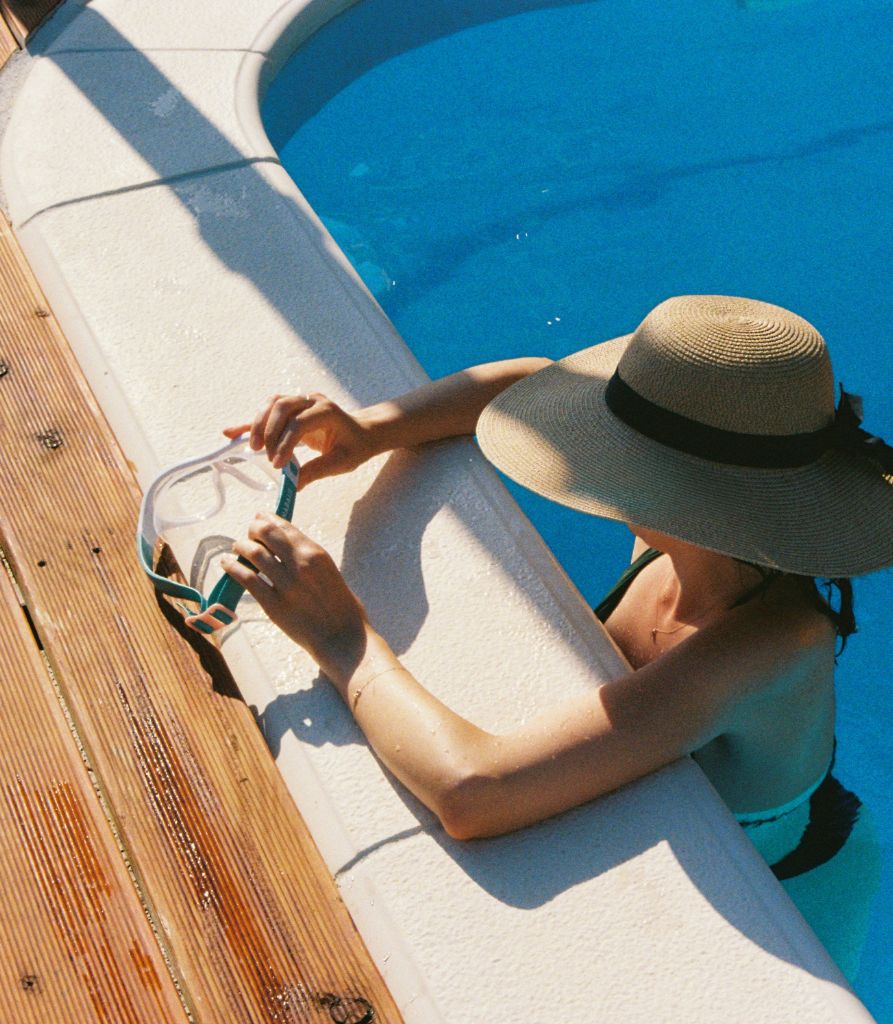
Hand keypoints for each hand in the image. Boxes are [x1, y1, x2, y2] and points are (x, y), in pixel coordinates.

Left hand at [221, 513, 366, 675]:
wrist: (343, 638)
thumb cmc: (342, 607)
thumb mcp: (329, 571)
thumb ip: (309, 558)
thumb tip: (286, 548)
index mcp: (316, 553)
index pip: (284, 526)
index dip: (267, 518)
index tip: (259, 517)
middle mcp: (300, 564)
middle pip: (266, 534)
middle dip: (253, 529)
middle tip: (248, 533)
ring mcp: (286, 585)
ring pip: (253, 554)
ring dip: (241, 547)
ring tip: (237, 548)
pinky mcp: (273, 605)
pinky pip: (247, 579)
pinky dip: (233, 568)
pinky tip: (227, 564)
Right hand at [223, 392, 376, 489]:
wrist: (362, 432)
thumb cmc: (354, 446)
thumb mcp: (341, 462)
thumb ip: (316, 471)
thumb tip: (292, 485)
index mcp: (327, 411)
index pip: (300, 423)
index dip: (285, 443)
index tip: (278, 466)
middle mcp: (312, 400)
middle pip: (282, 406)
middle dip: (269, 431)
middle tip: (265, 457)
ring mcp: (300, 401)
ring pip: (271, 404)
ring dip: (258, 424)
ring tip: (252, 448)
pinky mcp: (291, 408)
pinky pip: (267, 412)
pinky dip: (249, 422)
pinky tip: (229, 432)